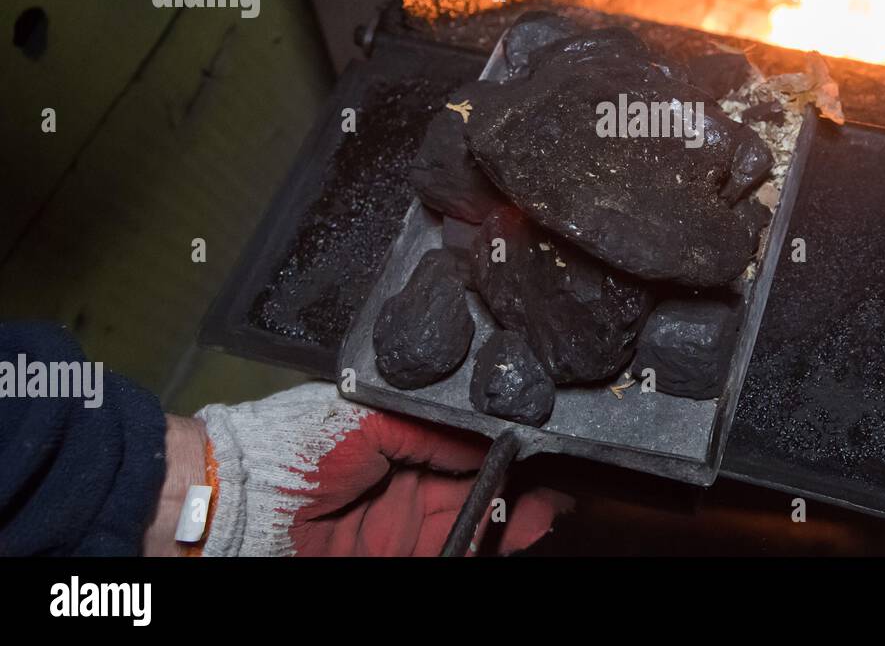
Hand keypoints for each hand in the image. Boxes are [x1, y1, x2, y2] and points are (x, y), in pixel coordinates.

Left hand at [195, 384, 565, 555]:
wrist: (233, 508)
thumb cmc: (288, 449)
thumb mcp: (367, 421)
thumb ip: (426, 427)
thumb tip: (480, 429)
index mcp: (397, 438)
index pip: (462, 444)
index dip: (501, 450)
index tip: (536, 453)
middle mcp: (402, 481)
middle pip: (475, 487)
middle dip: (517, 489)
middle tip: (554, 492)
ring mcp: (397, 525)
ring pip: (468, 525)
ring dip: (507, 523)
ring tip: (543, 517)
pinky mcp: (390, 559)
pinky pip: (445, 553)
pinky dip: (477, 549)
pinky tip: (504, 540)